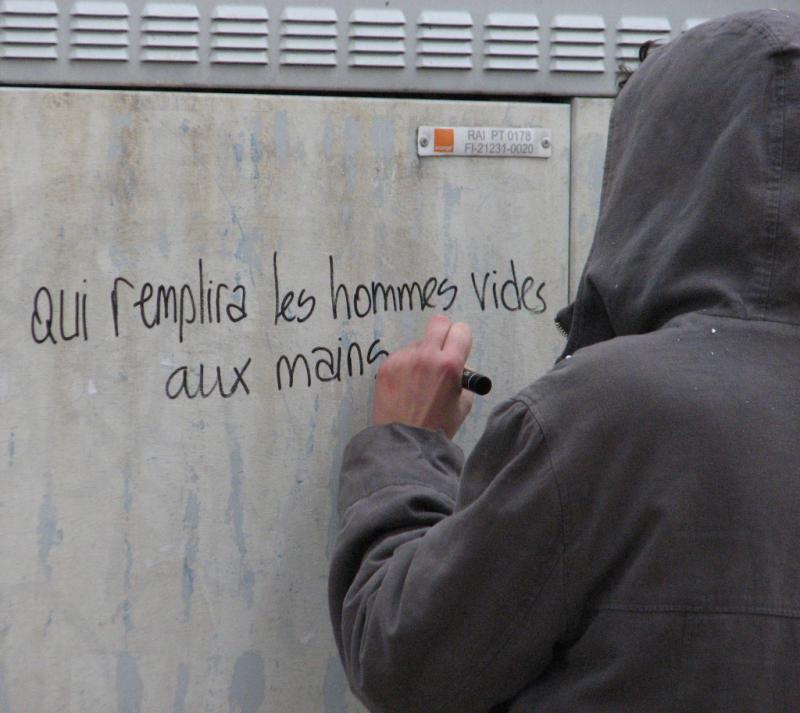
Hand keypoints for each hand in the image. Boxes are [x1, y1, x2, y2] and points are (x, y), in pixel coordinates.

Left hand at [372, 315, 473, 438]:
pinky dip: (407, 366)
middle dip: (444, 333)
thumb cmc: (438, 425)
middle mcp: (426, 355)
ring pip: (418, 343)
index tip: (459, 347)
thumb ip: (464, 379)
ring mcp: (404, 359)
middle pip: (439, 323)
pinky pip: (402, 356)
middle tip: (442, 351)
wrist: (404, 441)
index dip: (462, 338)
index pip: (461, 330)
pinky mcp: (387, 365)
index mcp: (449, 364)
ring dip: (423, 354)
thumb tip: (459, 366)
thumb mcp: (463, 404)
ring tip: (419, 381)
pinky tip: (405, 386)